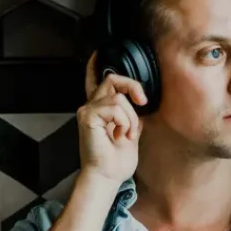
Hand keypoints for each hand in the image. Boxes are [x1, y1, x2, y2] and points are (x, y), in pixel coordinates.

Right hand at [77, 52, 147, 184]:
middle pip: (112, 79)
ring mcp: (88, 111)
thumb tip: (139, 105)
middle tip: (142, 102)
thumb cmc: (116, 161)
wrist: (107, 176)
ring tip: (127, 133)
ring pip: (118, 97)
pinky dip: (124, 121)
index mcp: (101, 110)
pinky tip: (119, 134)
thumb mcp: (130, 132)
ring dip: (131, 117)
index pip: (95, 82)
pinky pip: (115, 108)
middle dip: (133, 87)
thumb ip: (131, 116)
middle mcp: (91, 107)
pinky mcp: (87, 117)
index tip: (97, 54)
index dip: (95, 66)